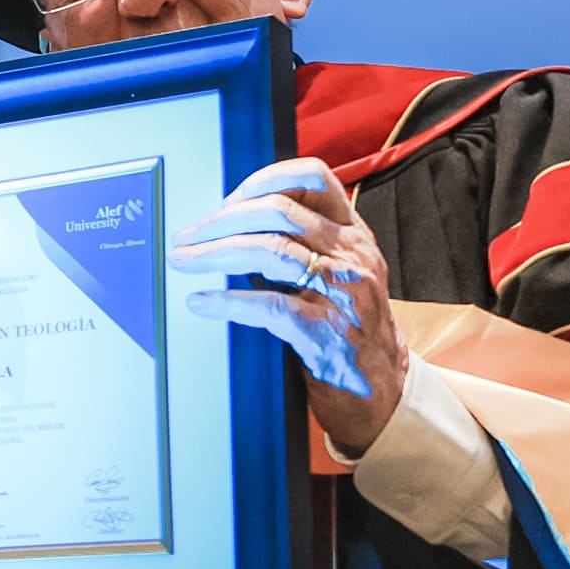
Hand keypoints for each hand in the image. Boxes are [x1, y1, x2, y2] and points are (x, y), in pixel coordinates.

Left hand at [171, 156, 405, 456]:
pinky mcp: (327, 334)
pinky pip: (270, 307)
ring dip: (216, 254)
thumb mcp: (342, 273)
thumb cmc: (351, 328)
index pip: (313, 177)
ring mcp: (342, 294)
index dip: (262, 180)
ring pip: (271, 251)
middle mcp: (352, 256)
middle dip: (222, 220)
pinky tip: (203, 302)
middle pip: (279, 211)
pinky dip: (228, 302)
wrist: (384, 391)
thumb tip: (236, 222)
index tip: (225, 200)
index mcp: (354, 233)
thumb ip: (307, 243)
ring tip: (184, 262)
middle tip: (186, 237)